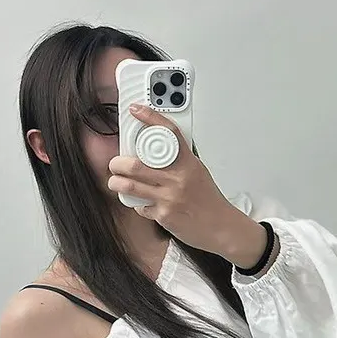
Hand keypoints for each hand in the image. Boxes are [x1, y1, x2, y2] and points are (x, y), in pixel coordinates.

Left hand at [108, 103, 268, 266]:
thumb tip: (157, 150)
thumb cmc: (209, 200)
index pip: (168, 133)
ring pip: (130, 186)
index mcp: (187, 163)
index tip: (136, 110)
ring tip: (115, 182)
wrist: (221, 226)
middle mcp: (177, 178)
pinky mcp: (164, 215)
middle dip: (117, 164)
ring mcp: (169, 197)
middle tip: (115, 164)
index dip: (150, 118)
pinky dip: (137, 204)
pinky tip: (142, 203)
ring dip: (116, 183)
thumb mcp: (198, 171)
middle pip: (135, 164)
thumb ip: (179, 160)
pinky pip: (140, 206)